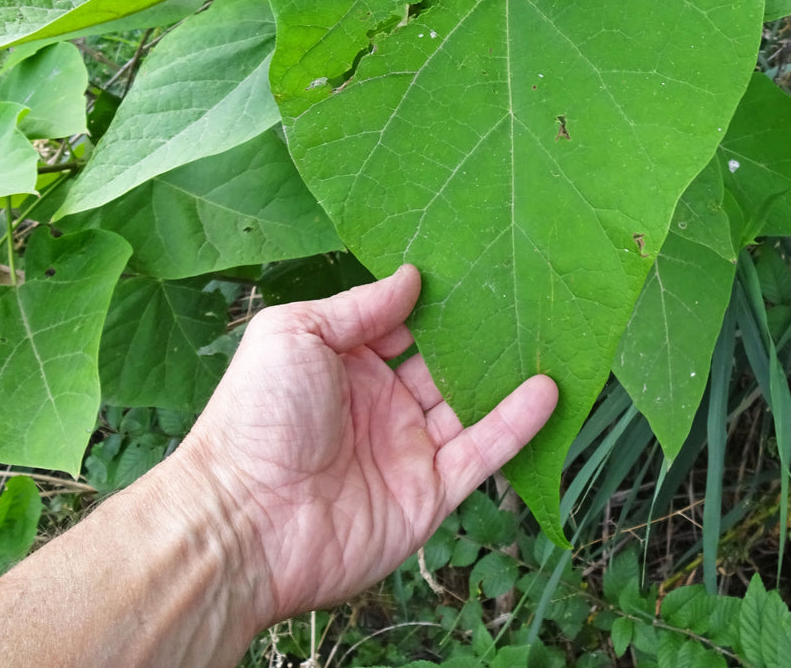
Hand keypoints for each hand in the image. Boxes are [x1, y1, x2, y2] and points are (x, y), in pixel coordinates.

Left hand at [174, 265, 557, 625]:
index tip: (472, 269)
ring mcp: (406, 449)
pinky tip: (547, 389)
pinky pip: (481, 452)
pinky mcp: (429, 493)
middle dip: (475, 337)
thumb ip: (359, 306)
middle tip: (521, 297)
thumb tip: (411, 275)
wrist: (242, 522)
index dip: (432, 302)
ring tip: (546, 336)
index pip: (400, 325)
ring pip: (468, 406)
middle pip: (440, 364)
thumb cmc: (258, 415)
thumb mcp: (296, 333)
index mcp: (345, 364)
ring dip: (505, 376)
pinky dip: (516, 423)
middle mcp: (379, 404)